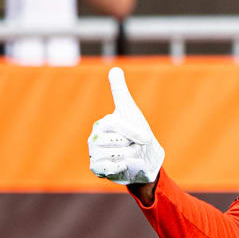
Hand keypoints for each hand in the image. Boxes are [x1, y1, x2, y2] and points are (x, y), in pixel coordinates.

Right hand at [88, 67, 164, 184]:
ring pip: (116, 155)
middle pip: (116, 141)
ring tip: (130, 155)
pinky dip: (121, 167)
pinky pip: (109, 167)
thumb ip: (120, 91)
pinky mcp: (97, 168)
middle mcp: (94, 138)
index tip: (144, 137)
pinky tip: (124, 165)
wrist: (145, 161)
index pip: (114, 123)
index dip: (133, 131)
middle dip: (132, 145)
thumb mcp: (131, 111)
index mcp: (102, 124)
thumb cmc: (139, 135)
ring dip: (130, 156)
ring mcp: (94, 154)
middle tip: (133, 146)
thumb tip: (114, 69)